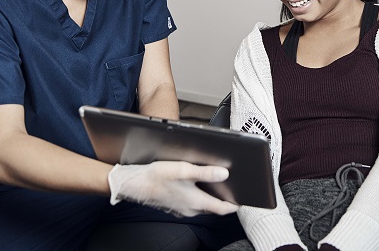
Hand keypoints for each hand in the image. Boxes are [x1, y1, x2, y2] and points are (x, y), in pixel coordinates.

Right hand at [108, 161, 238, 216]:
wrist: (134, 183)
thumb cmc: (157, 176)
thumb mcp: (184, 170)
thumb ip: (206, 172)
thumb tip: (225, 174)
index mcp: (196, 201)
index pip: (223, 209)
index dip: (235, 204)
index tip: (244, 199)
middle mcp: (191, 209)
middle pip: (214, 206)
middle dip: (224, 197)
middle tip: (233, 186)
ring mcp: (182, 208)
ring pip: (203, 204)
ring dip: (211, 195)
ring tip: (217, 182)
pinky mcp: (175, 205)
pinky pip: (193, 202)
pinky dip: (199, 194)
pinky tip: (196, 183)